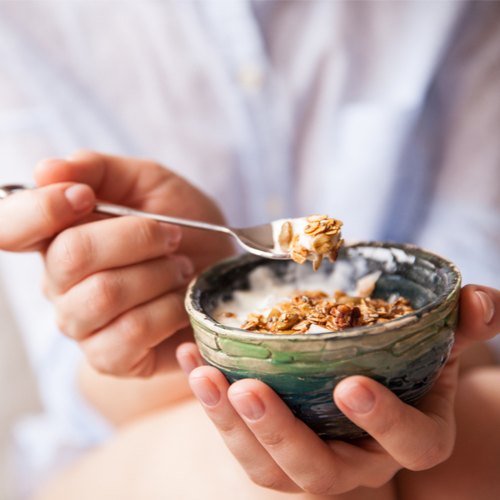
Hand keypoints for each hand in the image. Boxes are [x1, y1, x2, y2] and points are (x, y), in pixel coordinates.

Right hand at [0, 150, 233, 376]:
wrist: (218, 276)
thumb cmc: (186, 227)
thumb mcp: (150, 183)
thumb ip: (99, 170)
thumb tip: (46, 170)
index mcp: (59, 235)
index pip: (10, 227)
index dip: (40, 209)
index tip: (85, 196)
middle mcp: (59, 283)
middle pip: (71, 255)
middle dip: (136, 237)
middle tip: (173, 237)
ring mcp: (82, 324)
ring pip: (102, 295)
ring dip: (157, 274)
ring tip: (180, 269)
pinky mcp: (110, 358)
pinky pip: (130, 333)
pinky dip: (167, 311)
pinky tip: (180, 302)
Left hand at [177, 285, 499, 494]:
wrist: (365, 389)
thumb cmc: (403, 365)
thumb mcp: (435, 344)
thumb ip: (460, 325)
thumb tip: (481, 300)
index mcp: (407, 437)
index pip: (411, 445)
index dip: (385, 422)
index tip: (351, 384)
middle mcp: (357, 462)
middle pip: (321, 472)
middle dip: (283, 434)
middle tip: (249, 389)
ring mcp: (307, 462)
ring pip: (266, 467)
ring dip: (229, 423)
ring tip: (205, 375)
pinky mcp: (269, 451)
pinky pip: (236, 440)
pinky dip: (209, 402)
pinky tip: (192, 358)